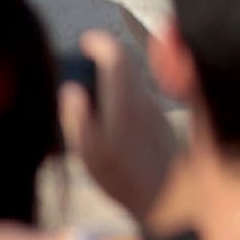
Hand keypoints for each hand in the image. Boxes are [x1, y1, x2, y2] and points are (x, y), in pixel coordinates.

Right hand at [57, 29, 177, 222]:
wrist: (167, 199)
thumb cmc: (120, 178)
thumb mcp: (88, 152)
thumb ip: (77, 117)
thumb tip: (72, 89)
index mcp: (125, 103)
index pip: (117, 57)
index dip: (100, 42)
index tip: (86, 40)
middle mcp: (144, 100)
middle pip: (128, 63)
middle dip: (107, 54)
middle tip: (87, 56)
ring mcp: (155, 109)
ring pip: (135, 80)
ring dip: (117, 74)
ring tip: (93, 86)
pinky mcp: (161, 121)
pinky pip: (140, 96)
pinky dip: (125, 92)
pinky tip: (110, 111)